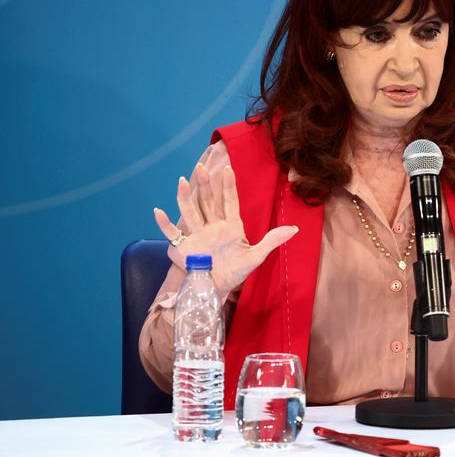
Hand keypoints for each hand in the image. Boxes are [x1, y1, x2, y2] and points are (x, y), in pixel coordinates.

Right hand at [153, 163, 297, 295]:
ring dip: (185, 196)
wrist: (216, 289)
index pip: (229, 201)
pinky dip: (164, 224)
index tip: (228, 169)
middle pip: (208, 201)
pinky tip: (157, 211)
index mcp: (230, 226)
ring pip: (190, 211)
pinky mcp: (184, 247)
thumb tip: (296, 228)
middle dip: (206, 185)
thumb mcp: (256, 256)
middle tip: (202, 166)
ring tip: (182, 180)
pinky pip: (172, 234)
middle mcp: (212, 226)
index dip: (229, 186)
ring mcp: (197, 235)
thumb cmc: (235, 272)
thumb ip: (273, 240)